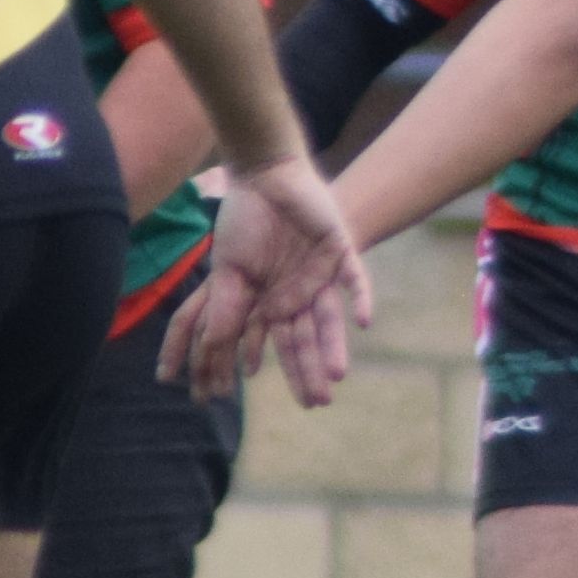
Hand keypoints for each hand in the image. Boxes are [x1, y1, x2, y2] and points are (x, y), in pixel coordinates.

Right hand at [204, 156, 371, 408]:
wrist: (265, 175)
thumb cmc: (244, 221)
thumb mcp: (227, 272)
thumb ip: (225, 311)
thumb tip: (213, 352)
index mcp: (271, 301)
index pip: (277, 345)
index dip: (280, 371)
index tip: (290, 402)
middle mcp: (298, 294)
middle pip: (305, 340)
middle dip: (309, 371)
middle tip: (317, 403)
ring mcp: (321, 274)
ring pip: (330, 319)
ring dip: (333, 346)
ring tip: (337, 376)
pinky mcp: (340, 251)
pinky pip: (355, 279)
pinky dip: (360, 298)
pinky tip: (363, 322)